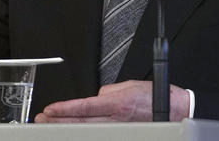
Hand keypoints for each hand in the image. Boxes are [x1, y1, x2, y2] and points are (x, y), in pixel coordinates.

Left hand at [34, 80, 189, 122]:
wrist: (175, 110)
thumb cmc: (156, 98)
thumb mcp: (130, 85)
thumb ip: (109, 91)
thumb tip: (96, 97)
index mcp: (117, 103)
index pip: (84, 106)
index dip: (64, 109)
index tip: (50, 109)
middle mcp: (117, 119)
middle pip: (81, 121)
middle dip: (60, 120)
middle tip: (43, 119)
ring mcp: (120, 129)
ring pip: (87, 130)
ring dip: (68, 127)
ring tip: (51, 125)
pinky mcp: (124, 134)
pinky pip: (100, 134)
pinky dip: (85, 133)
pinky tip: (74, 132)